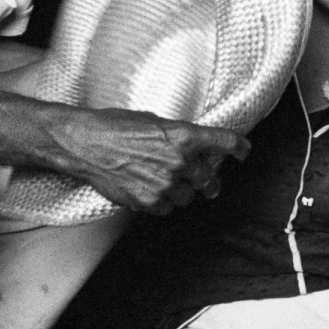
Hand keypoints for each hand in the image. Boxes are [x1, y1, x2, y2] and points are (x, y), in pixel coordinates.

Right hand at [60, 109, 249, 214]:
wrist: (84, 143)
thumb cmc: (114, 126)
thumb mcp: (153, 121)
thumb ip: (177, 136)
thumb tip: (191, 147)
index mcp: (183, 135)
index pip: (225, 142)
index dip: (239, 148)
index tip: (244, 152)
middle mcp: (179, 161)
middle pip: (210, 178)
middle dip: (209, 181)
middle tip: (208, 184)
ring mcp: (165, 184)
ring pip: (188, 197)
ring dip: (180, 191)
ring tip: (161, 181)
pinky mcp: (149, 202)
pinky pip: (166, 208)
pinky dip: (161, 202)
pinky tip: (146, 189)